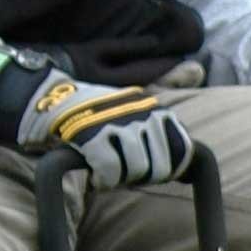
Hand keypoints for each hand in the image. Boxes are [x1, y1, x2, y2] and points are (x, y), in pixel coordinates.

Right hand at [0, 62, 194, 188]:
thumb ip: (169, 84)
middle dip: (144, 175)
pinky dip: (103, 180)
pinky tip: (95, 176)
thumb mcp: (135, 98)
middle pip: (161, 166)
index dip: (169, 168)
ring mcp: (118, 124)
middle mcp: (142, 113)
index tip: (152, 170)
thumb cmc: (98, 110)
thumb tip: (197, 70)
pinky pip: (111, 172)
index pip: (183, 150)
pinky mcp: (94, 137)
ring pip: (139, 170)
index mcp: (155, 108)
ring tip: (110, 171)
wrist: (52, 101)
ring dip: (122, 178)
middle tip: (125, 171)